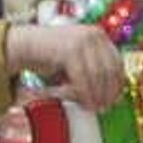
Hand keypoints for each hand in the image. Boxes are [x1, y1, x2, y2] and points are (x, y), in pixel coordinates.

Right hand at [7, 25, 126, 111]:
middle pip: (110, 69)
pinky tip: (82, 102)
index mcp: (98, 35)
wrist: (24, 46)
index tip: (115, 99)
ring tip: (91, 107)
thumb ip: (94, 71)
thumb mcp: (78, 60)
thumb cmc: (51, 57)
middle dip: (108, 92)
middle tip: (103, 108)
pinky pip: (82, 78)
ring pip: (97, 76)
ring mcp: (82, 41)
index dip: (118, 83)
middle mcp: (93, 35)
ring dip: (95, 95)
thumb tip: (114, 96)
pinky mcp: (69, 51)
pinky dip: (83, 94)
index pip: (117, 61)